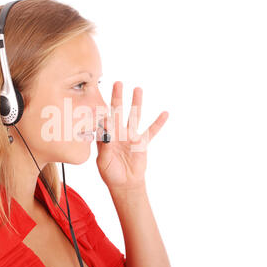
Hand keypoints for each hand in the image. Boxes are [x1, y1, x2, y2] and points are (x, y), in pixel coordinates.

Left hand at [96, 81, 168, 196]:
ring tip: (138, 89)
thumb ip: (105, 148)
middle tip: (117, 83)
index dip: (102, 113)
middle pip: (118, 111)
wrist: (124, 183)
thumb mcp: (104, 161)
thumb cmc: (110, 173)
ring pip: (134, 116)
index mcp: (106, 136)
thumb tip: (108, 135)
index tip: (101, 107)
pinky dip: (158, 123)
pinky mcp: (142, 143)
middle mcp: (118, 132)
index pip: (103, 121)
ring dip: (136, 103)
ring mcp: (131, 136)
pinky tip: (165, 113)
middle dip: (117, 97)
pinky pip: (151, 131)